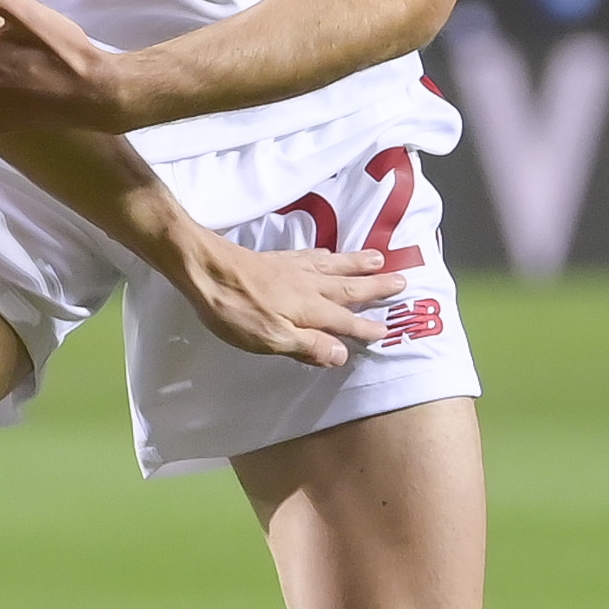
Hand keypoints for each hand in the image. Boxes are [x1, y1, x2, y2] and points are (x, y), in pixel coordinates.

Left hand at [174, 237, 402, 369]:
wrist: (205, 268)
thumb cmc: (235, 310)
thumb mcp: (271, 338)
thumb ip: (308, 346)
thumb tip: (343, 354)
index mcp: (311, 308)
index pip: (345, 321)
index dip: (366, 327)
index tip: (388, 329)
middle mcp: (309, 285)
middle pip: (349, 286)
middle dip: (376, 286)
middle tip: (403, 280)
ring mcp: (293, 268)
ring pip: (335, 266)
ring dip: (358, 264)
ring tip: (380, 258)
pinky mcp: (276, 259)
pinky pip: (312, 255)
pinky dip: (327, 255)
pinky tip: (329, 254)